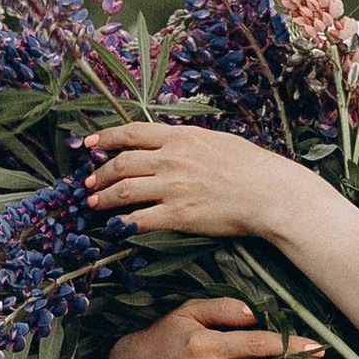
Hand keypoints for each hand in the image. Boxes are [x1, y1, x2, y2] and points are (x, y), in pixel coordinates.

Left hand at [83, 121, 303, 243]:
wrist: (270, 194)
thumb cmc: (252, 167)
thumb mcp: (216, 140)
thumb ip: (188, 141)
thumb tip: (168, 142)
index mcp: (181, 137)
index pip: (132, 132)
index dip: (106, 137)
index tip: (88, 142)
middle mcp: (172, 160)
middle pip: (122, 163)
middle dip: (98, 173)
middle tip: (87, 182)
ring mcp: (174, 187)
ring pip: (124, 191)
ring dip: (103, 198)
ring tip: (93, 204)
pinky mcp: (179, 215)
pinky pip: (141, 219)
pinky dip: (123, 223)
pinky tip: (116, 226)